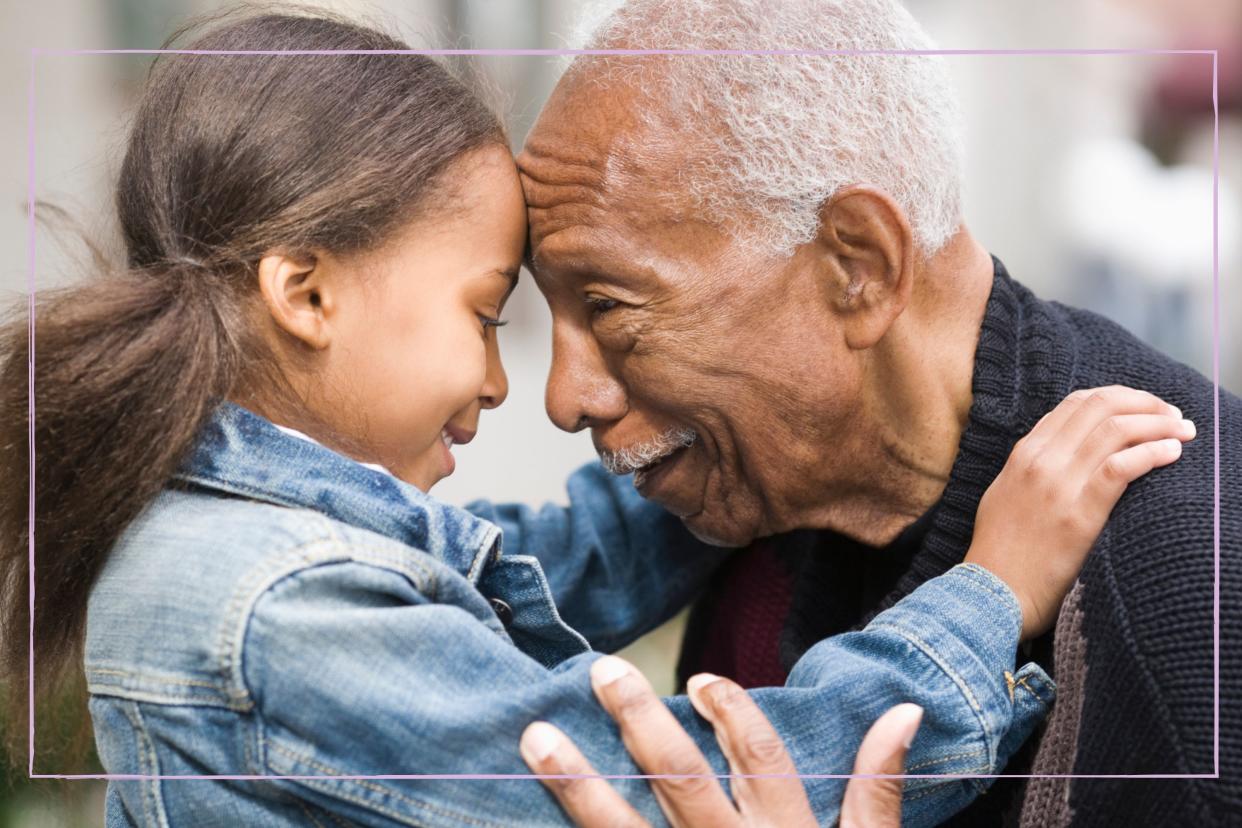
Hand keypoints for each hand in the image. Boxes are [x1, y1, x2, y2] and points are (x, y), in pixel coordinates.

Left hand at [519, 655, 921, 826]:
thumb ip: (879, 791)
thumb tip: (903, 711)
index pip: (760, 757)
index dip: (732, 712)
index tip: (699, 681)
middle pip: (682, 780)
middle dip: (640, 722)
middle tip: (603, 671)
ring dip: (579, 785)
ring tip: (537, 739)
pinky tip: (529, 818)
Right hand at [965, 385, 1193, 638]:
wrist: (993, 592)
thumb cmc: (1001, 551)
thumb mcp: (1005, 494)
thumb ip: (1031, 468)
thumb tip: (1066, 451)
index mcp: (1024, 453)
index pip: (1076, 403)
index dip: (1119, 398)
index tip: (1145, 408)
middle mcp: (1040, 460)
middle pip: (1100, 407)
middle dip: (1145, 403)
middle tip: (1172, 415)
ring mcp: (1058, 485)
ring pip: (1115, 430)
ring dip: (1158, 424)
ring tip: (1183, 432)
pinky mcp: (1079, 515)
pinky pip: (1121, 468)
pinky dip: (1152, 453)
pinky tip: (1172, 454)